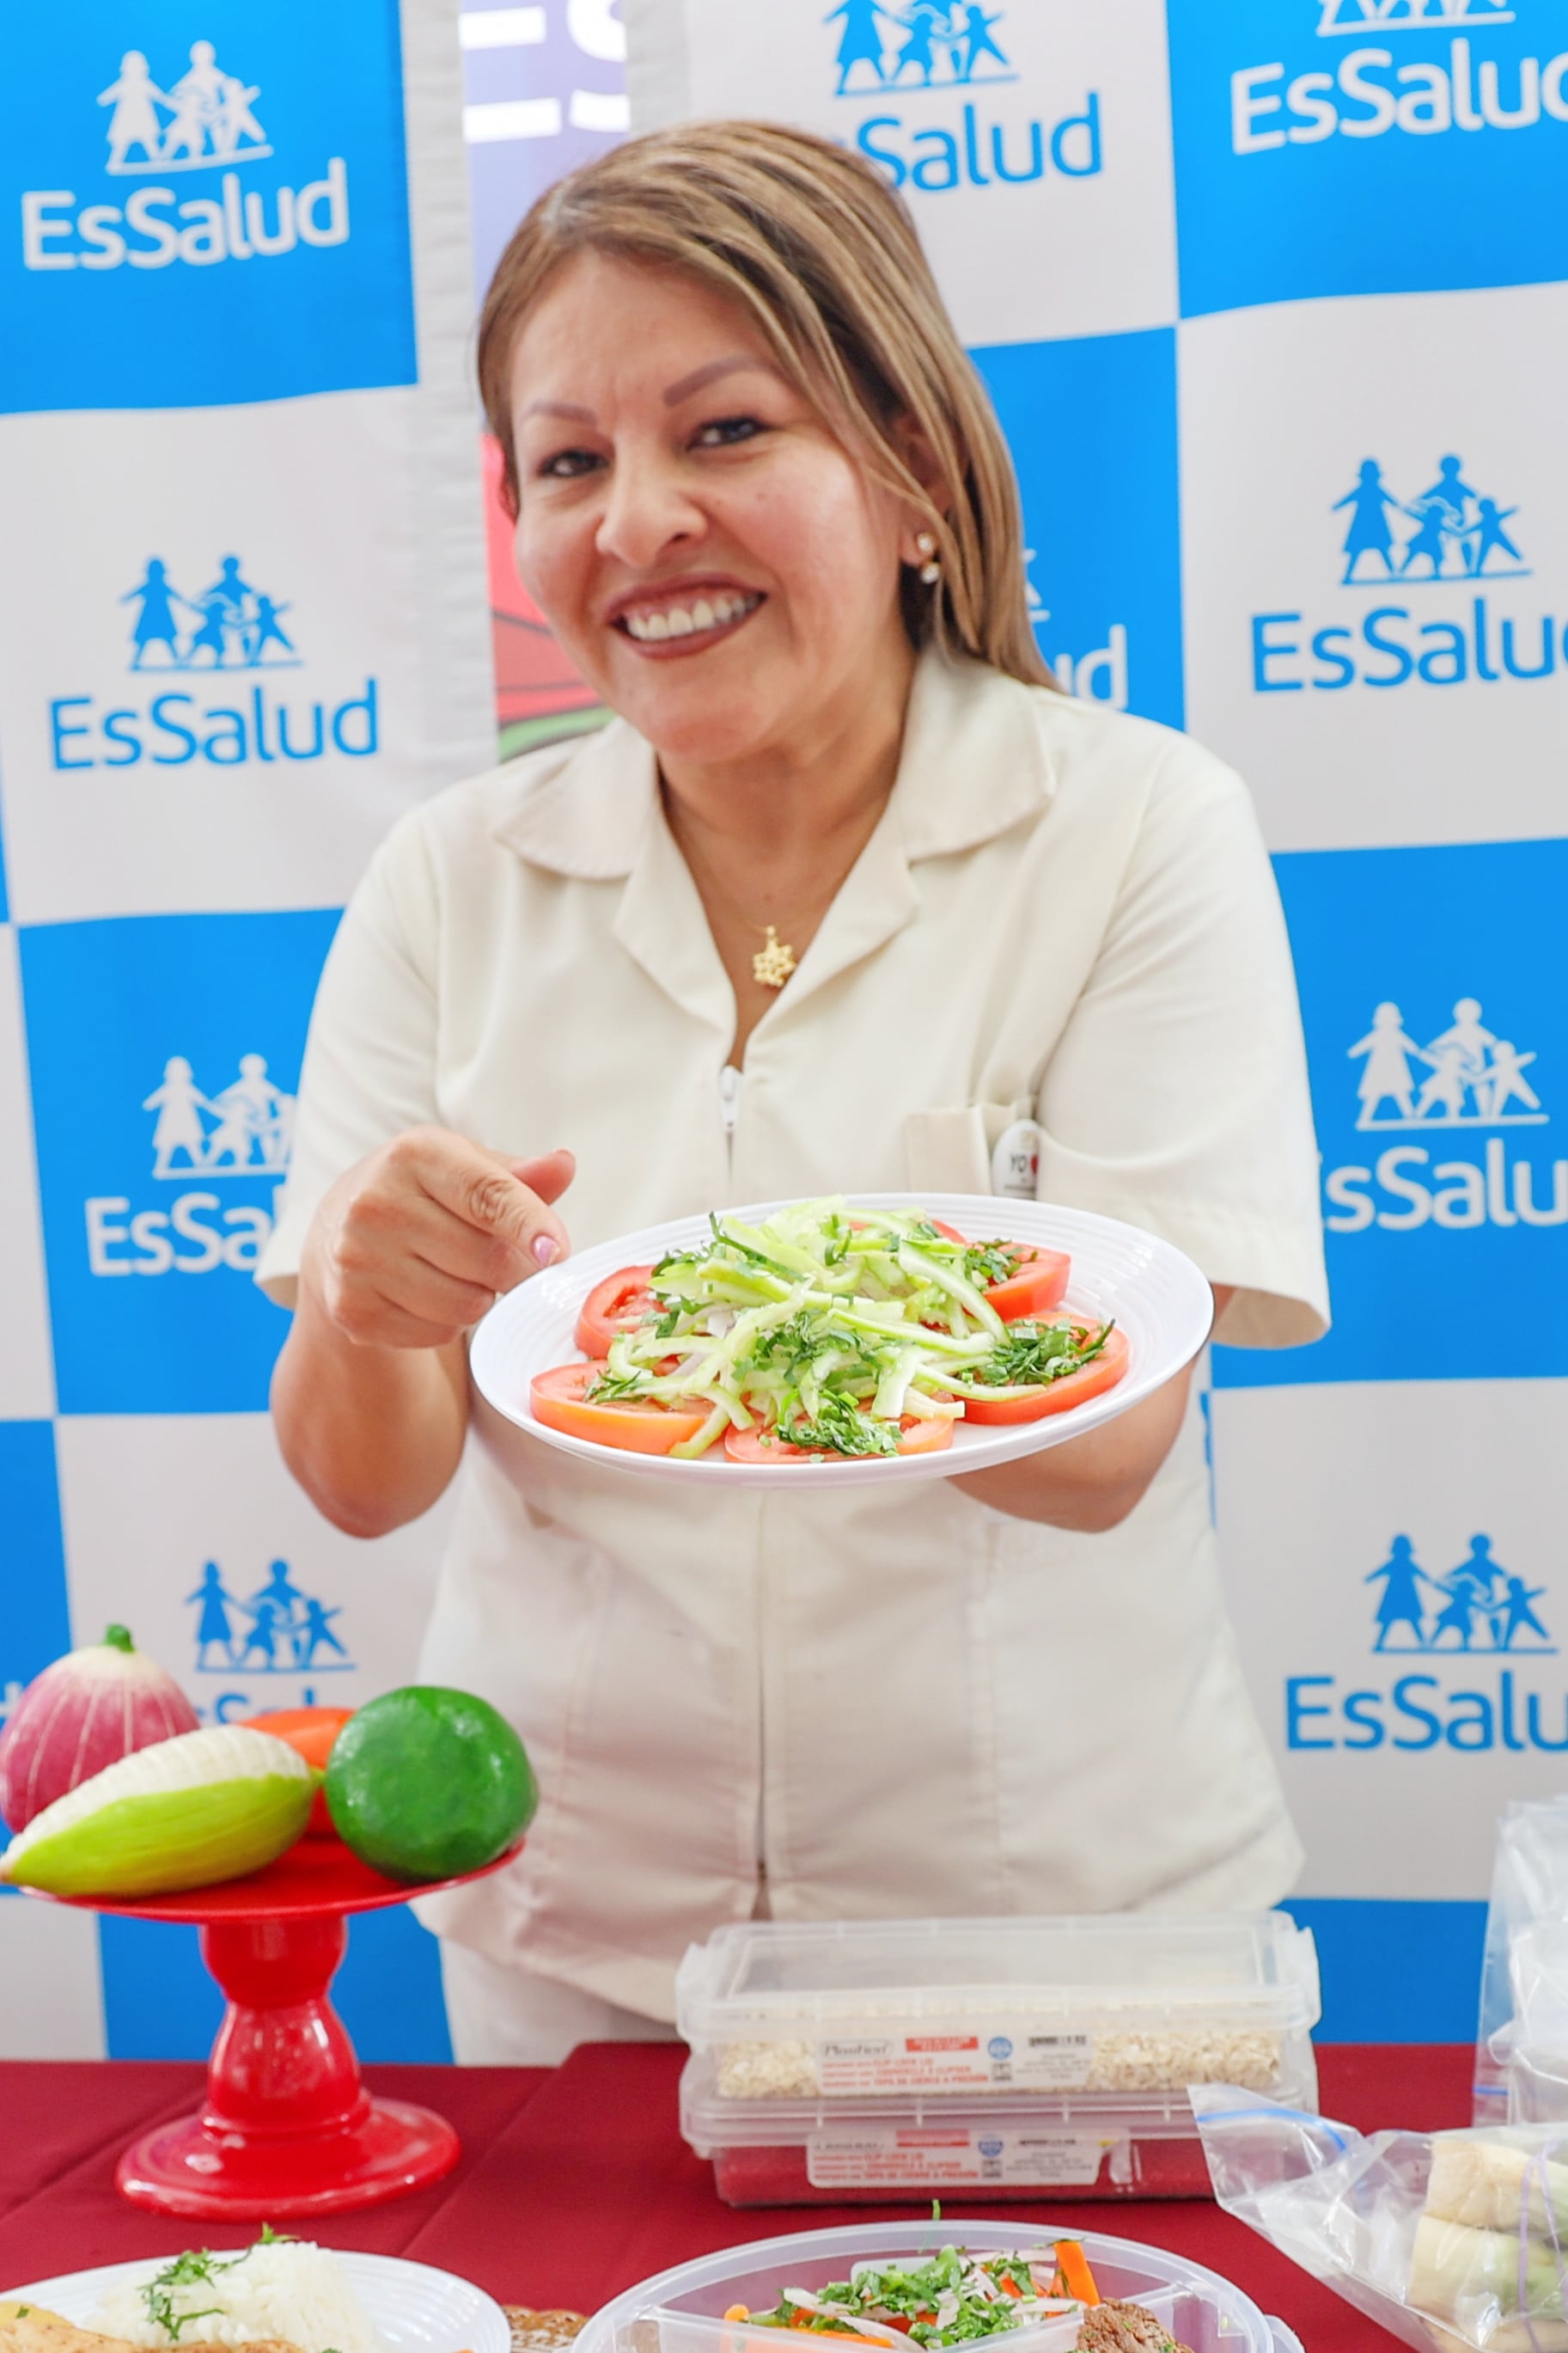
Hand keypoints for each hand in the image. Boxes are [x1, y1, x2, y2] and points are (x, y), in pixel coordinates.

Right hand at [302, 1127, 574, 1349]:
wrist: (336, 1231)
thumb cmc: (422, 1194)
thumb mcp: (466, 1169)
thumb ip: (517, 1176)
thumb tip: (564, 1166)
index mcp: (414, 1154)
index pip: (487, 1195)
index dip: (529, 1225)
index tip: (558, 1251)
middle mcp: (376, 1202)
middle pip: (488, 1259)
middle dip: (514, 1267)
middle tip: (504, 1259)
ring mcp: (358, 1259)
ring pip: (467, 1305)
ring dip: (481, 1296)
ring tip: (458, 1272)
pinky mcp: (352, 1309)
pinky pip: (439, 1333)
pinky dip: (449, 1323)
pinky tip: (428, 1294)